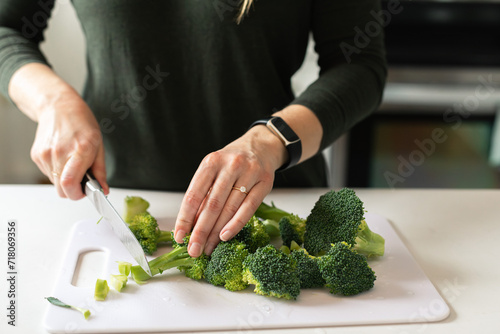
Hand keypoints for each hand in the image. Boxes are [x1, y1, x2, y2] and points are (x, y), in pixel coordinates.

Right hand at [30, 95, 107, 198]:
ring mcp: (45, 154)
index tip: (85, 191)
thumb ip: (100, 171)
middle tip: (81, 180)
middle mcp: (59, 153)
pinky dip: (57, 171)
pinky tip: (62, 157)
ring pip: (55, 183)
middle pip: (61, 189)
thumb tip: (103, 190)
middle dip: (73, 190)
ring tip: (72, 162)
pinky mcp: (36, 155)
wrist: (59, 106)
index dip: (78, 194)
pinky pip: (48, 174)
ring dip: (65, 179)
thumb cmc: (81, 123)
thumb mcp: (98, 145)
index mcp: (80, 149)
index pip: (70, 184)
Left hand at [174, 125, 286, 256]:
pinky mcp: (265, 183)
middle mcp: (230, 165)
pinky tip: (225, 237)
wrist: (259, 147)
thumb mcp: (213, 171)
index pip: (194, 195)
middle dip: (201, 231)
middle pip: (212, 204)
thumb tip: (191, 226)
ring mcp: (249, 173)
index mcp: (211, 162)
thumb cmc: (231, 164)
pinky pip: (249, 208)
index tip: (179, 237)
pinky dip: (235, 225)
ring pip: (230, 208)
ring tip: (208, 248)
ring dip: (217, 232)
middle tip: (194, 250)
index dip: (185, 218)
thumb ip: (203, 195)